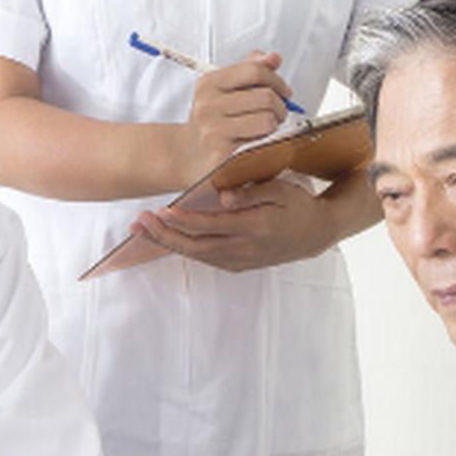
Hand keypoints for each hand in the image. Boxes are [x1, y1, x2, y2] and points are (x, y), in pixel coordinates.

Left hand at [132, 176, 339, 272]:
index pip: (211, 227)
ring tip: (143, 229)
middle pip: (196, 246)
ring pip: (197, 255)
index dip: (184, 221)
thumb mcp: (281, 190)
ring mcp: (241, 260)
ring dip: (168, 243)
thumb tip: (223, 197)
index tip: (162, 212)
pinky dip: (184, 249)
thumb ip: (251, 192)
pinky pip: (205, 258)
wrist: (316, 234)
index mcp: (255, 227)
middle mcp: (245, 249)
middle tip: (139, 223)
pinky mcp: (239, 265)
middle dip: (164, 235)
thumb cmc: (298, 206)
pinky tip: (166, 238)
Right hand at [178, 51, 293, 173]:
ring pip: (267, 118)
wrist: (187, 152)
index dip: (277, 80)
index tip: (284, 92)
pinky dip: (264, 137)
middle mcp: (208, 102)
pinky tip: (255, 136)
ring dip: (274, 123)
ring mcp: (213, 125)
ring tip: (267, 125)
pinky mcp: (220, 148)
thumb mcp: (224, 89)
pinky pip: (259, 137)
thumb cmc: (211, 120)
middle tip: (279, 112)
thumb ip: (249, 70)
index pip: (254, 70)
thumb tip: (274, 57)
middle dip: (281, 106)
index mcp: (210, 82)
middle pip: (266, 96)